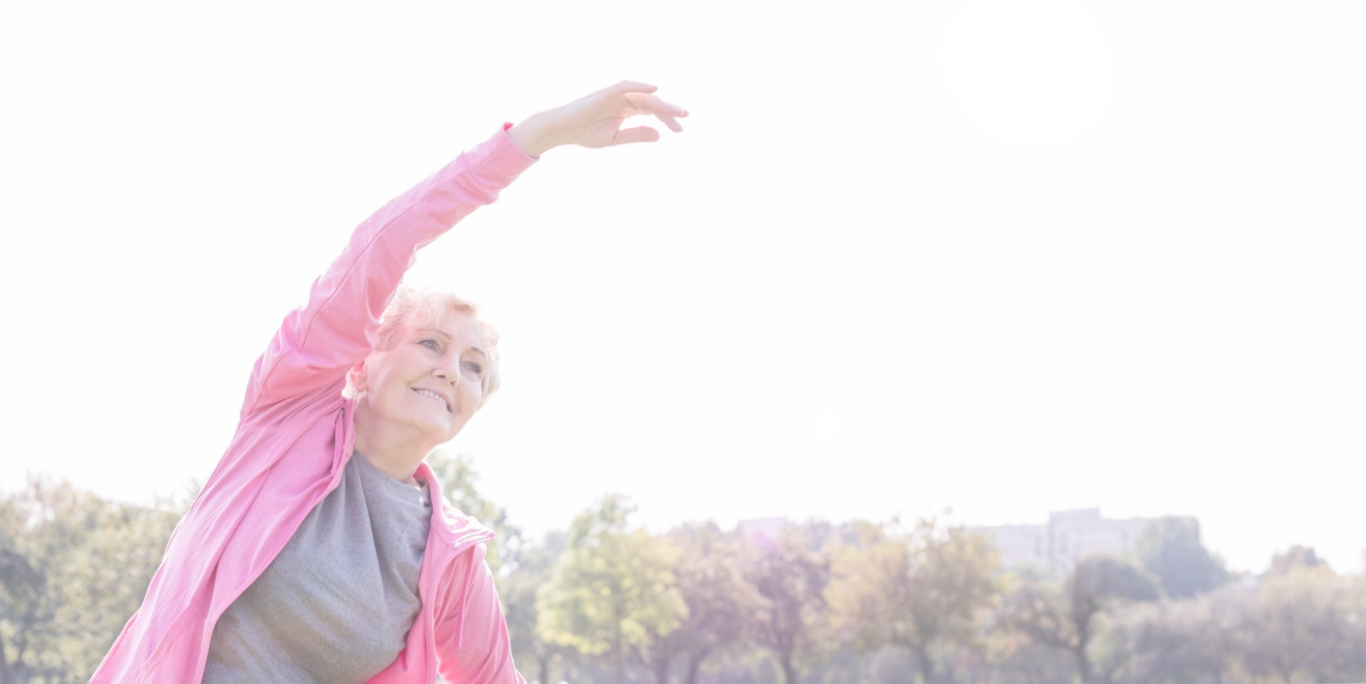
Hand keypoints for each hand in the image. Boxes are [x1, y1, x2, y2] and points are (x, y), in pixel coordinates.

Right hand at [507, 81, 687, 157]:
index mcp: (627, 110)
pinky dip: (639, 86)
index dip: (667, 118)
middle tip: (683, 118)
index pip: (652, 112)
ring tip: (674, 110)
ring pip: (642, 96)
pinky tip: (654, 89)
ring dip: (659, 102)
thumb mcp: (616, 138)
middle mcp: (624, 100)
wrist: (564, 131)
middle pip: (651, 103)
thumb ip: (636, 135)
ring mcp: (616, 95)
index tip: (680, 128)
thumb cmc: (586, 133)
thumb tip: (659, 135)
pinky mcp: (606, 93)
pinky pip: (625, 86)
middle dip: (668, 111)